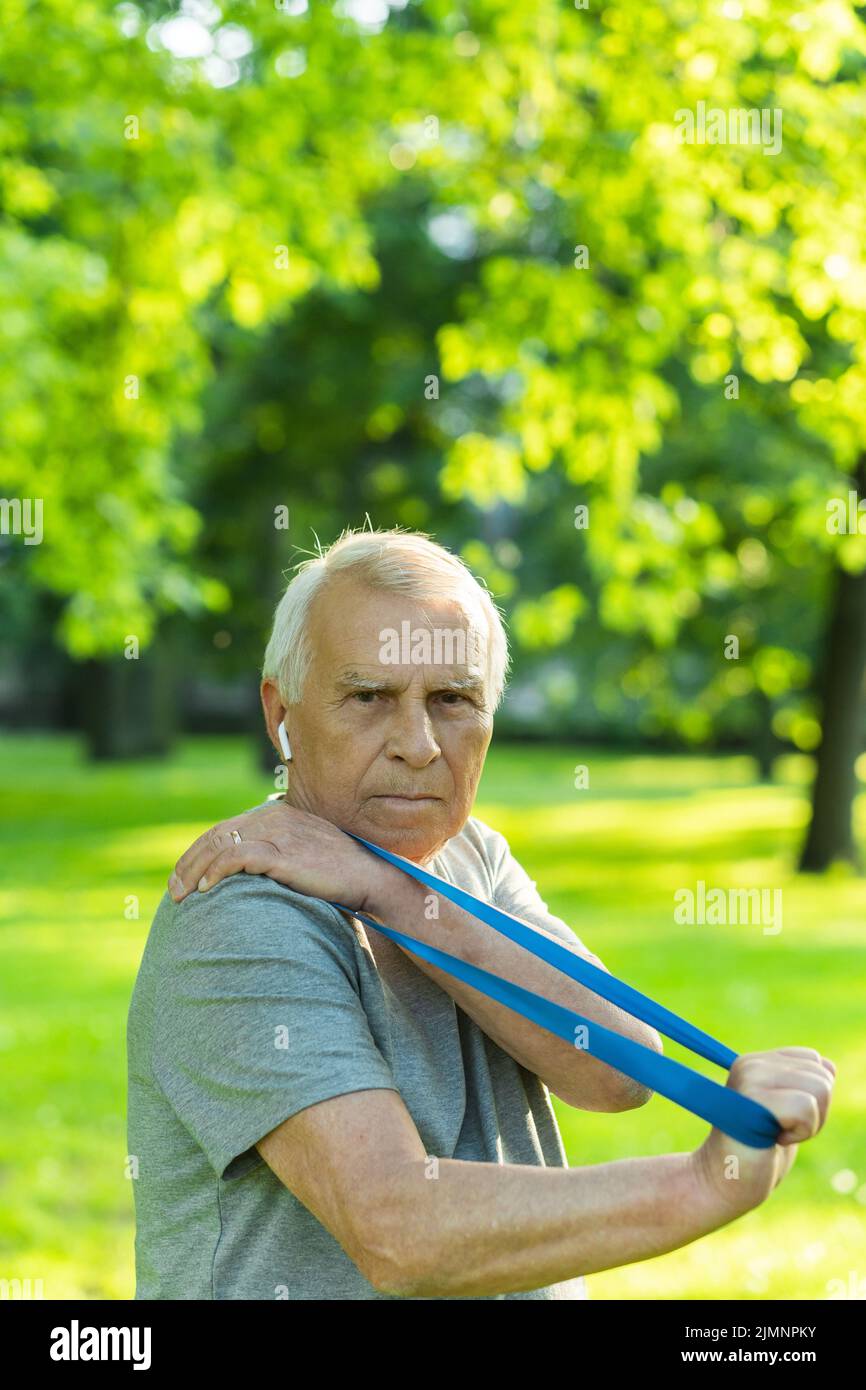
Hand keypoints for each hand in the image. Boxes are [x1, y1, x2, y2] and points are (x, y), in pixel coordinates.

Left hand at [167, 799, 382, 910]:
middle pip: (216, 836)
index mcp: (276, 814)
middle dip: (188, 864)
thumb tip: (249, 874)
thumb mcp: (302, 853)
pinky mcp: (284, 852)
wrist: (369, 877)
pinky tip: (208, 889)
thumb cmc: (337, 872)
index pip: (224, 829)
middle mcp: (274, 817)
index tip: (183, 878)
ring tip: (183, 895)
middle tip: (174, 892)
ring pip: (221, 845)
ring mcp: (279, 833)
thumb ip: (276, 853)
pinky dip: (217, 871)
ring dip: (195, 871)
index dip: (197, 853)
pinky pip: (238, 857)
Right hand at [692, 1046, 835, 1217]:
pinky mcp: (753, 1099)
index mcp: (757, 1061)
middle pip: (822, 1075)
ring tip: (776, 1134)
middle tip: (780, 1130)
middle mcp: (751, 1063)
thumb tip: (829, 1066)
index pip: (815, 1060)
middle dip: (816, 1112)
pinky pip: (807, 1108)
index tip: (785, 1117)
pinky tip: (774, 1140)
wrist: (722, 1182)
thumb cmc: (757, 1151)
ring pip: (820, 1089)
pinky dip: (801, 1132)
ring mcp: (750, 1078)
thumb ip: (804, 1084)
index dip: (814, 1096)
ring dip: (809, 1124)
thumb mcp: (786, 1111)